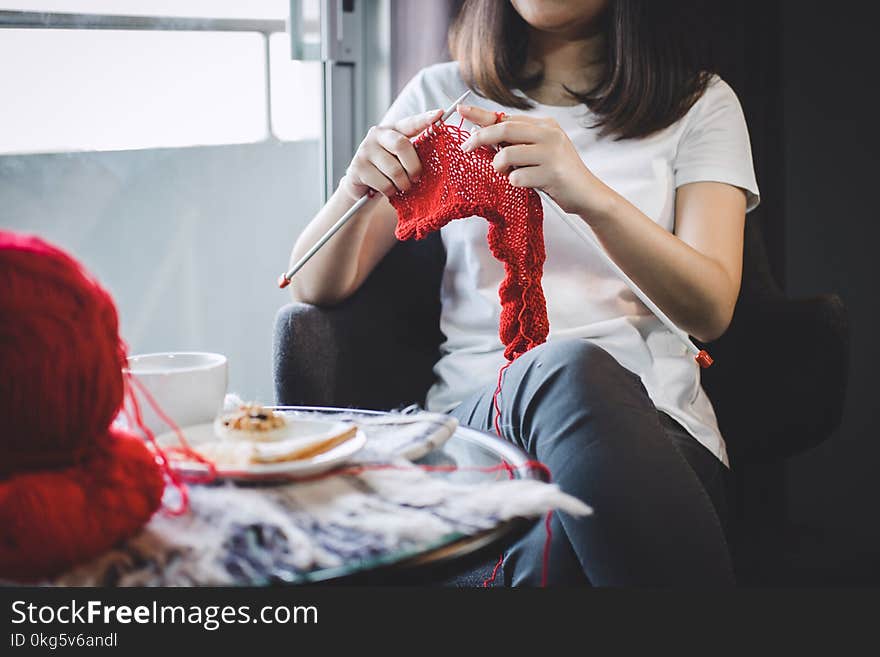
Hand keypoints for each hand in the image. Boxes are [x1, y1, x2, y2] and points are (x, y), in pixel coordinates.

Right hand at [340, 109, 442, 200]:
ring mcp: (365, 150)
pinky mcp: (358, 168)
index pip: (410, 123)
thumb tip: (435, 154)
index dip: (425, 119)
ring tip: (401, 187)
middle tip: (416, 178)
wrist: (361, 186)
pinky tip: (388, 191)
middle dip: (413, 167)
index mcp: (392, 129)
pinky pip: (384, 184)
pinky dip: (391, 192)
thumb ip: (412, 153)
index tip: (440, 114)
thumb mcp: (400, 158)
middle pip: (402, 145)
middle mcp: (377, 135)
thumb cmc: (387, 170)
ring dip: (403, 184)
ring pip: (395, 170)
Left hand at [458, 104, 611, 217]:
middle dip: (480, 139)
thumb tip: (481, 134)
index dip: (481, 115)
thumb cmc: (557, 174)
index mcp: (545, 125)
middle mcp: (549, 134)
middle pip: (503, 130)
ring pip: (507, 155)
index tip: (461, 111)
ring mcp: (551, 153)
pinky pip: (517, 178)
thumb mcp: (539, 151)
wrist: (587, 194)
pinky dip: (514, 183)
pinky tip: (526, 185)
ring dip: (499, 167)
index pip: (507, 118)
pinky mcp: (551, 174)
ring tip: (508, 173)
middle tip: (466, 148)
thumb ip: (517, 142)